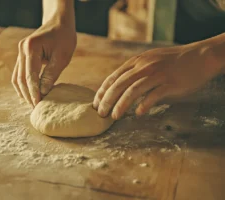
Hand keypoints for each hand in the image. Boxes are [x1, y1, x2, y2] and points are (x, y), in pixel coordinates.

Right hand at [11, 18, 76, 105]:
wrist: (59, 23)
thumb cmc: (64, 38)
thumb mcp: (61, 57)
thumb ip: (51, 74)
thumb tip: (43, 92)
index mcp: (31, 48)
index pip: (30, 76)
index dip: (34, 92)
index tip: (38, 105)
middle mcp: (21, 49)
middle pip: (21, 78)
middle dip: (28, 94)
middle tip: (35, 108)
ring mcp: (20, 52)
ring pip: (17, 77)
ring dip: (23, 92)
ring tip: (32, 104)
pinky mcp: (22, 55)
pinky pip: (18, 73)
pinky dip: (23, 85)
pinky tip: (28, 94)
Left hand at [93, 43, 222, 118]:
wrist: (199, 56)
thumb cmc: (172, 62)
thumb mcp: (149, 62)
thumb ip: (135, 74)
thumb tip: (121, 91)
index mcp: (137, 62)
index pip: (113, 77)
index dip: (102, 92)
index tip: (95, 103)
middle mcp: (144, 66)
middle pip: (119, 85)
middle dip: (107, 100)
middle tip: (100, 113)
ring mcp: (157, 74)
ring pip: (133, 90)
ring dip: (121, 105)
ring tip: (114, 116)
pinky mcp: (170, 83)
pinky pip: (154, 95)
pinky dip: (144, 105)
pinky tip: (138, 114)